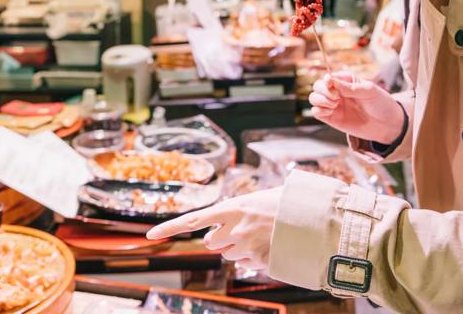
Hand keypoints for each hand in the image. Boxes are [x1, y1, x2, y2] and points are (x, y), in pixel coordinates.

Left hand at [147, 187, 281, 270]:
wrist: (313, 219)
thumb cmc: (287, 204)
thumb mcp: (258, 199)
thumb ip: (236, 211)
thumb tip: (220, 227)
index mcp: (233, 207)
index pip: (192, 220)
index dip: (169, 228)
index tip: (149, 236)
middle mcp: (235, 228)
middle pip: (211, 242)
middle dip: (220, 238)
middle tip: (240, 229)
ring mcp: (247, 246)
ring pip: (228, 254)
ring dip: (237, 247)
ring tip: (260, 234)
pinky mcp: (259, 260)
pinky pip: (245, 262)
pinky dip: (252, 256)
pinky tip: (268, 244)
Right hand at [309, 72, 404, 143]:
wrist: (387, 125)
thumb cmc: (380, 103)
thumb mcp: (369, 91)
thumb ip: (350, 87)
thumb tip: (331, 81)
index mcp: (346, 81)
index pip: (328, 76)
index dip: (327, 80)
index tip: (332, 85)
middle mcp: (337, 92)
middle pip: (317, 86)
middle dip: (323, 90)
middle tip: (336, 98)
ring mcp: (334, 105)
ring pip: (314, 98)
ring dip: (320, 100)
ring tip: (334, 105)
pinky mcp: (332, 118)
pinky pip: (316, 112)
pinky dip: (319, 110)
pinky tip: (331, 111)